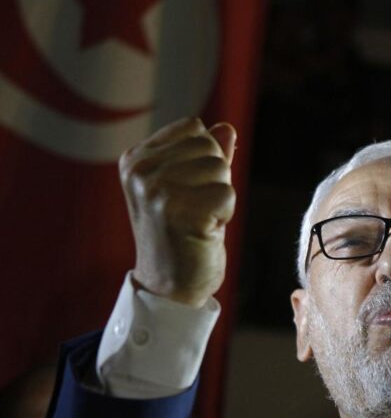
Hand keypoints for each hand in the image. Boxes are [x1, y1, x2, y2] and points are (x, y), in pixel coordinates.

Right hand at [119, 116, 236, 307]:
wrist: (169, 289)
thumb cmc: (180, 239)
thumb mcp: (187, 190)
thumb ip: (204, 158)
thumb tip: (226, 128)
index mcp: (135, 159)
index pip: (193, 128)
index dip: (204, 159)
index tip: (187, 192)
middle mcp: (141, 171)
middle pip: (209, 145)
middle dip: (215, 178)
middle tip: (195, 210)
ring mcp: (158, 190)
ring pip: (221, 168)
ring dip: (220, 197)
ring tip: (198, 221)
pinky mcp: (180, 210)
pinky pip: (227, 194)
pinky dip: (225, 215)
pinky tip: (204, 231)